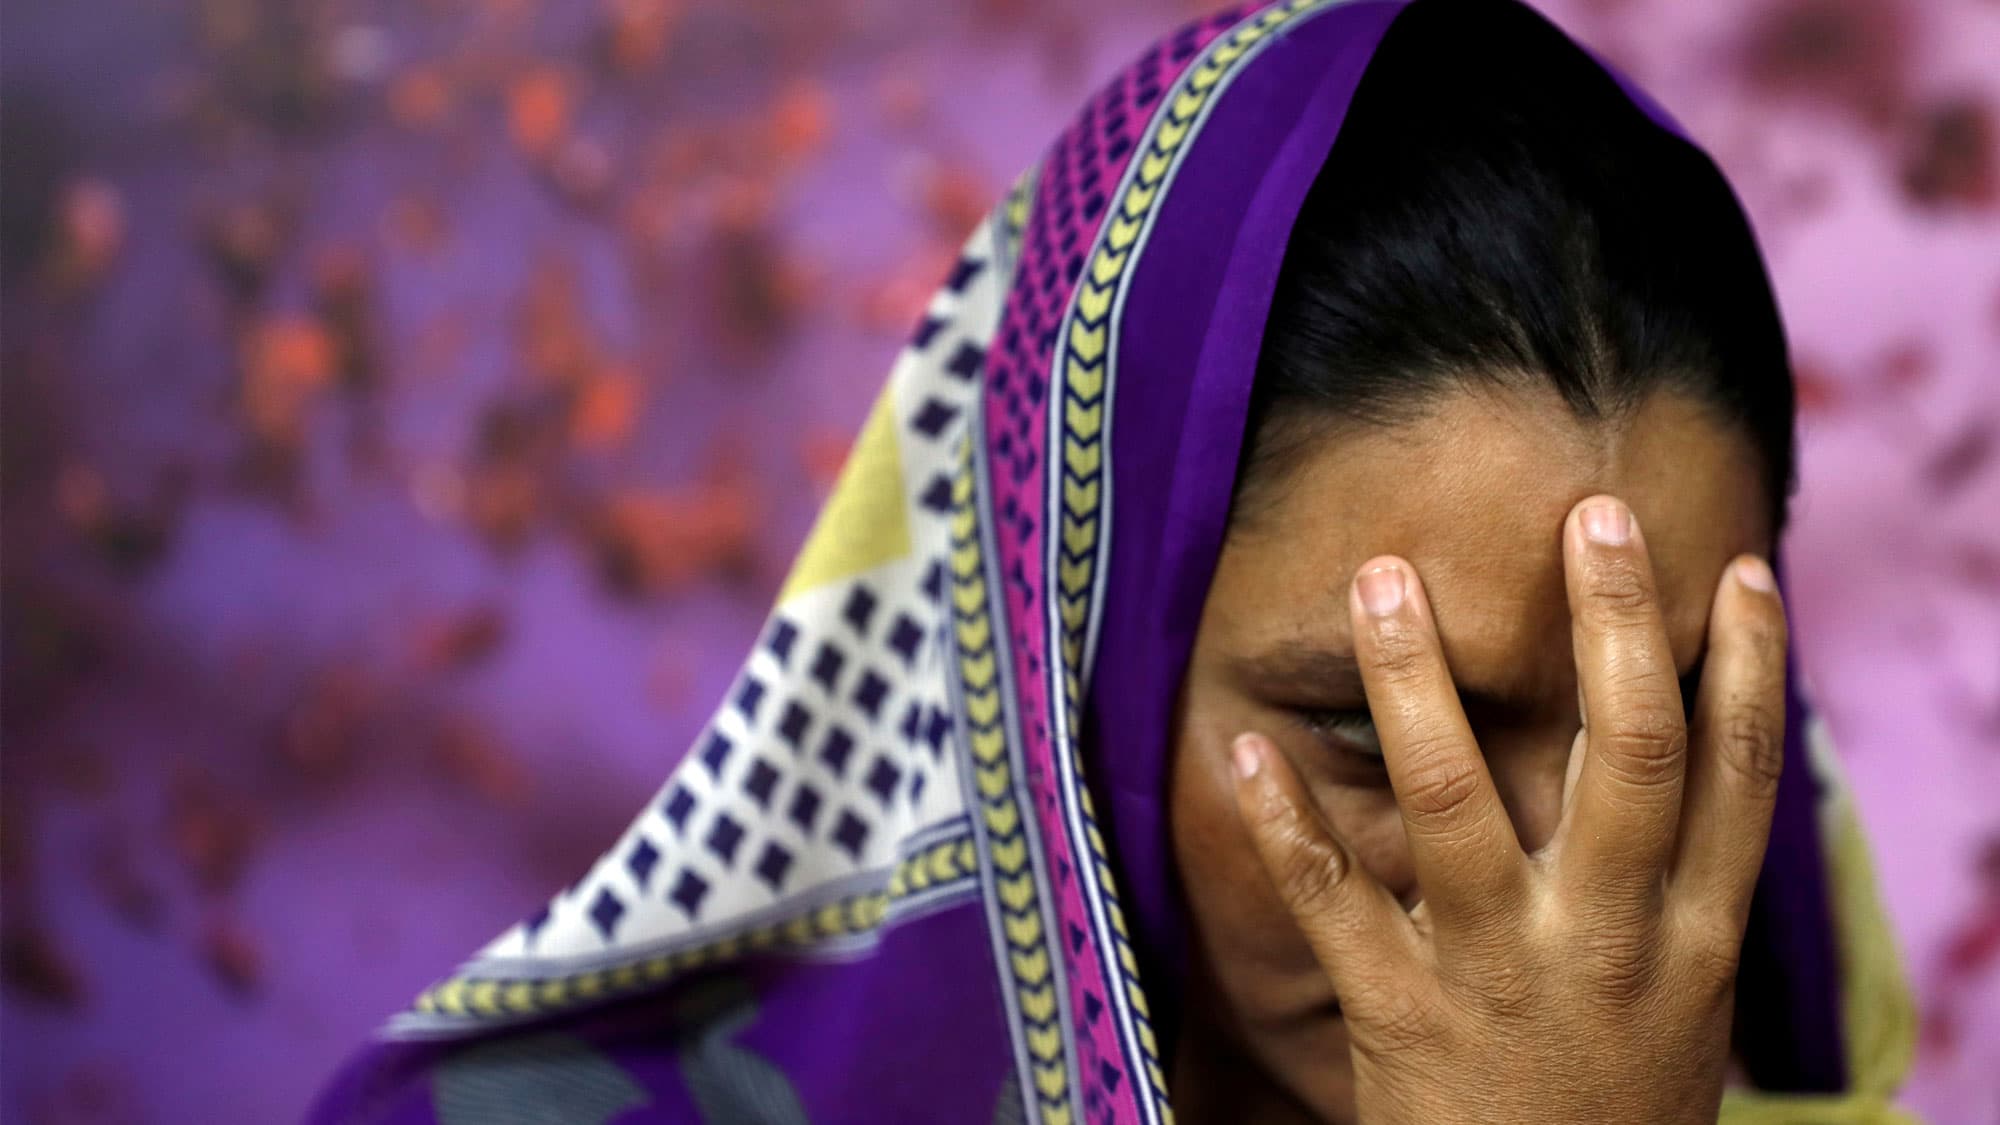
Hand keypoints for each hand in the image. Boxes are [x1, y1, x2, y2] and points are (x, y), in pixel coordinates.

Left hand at [1230, 495, 1787, 1124]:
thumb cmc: (1614, 1102)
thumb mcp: (1684, 1000)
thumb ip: (1676, 886)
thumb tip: (1685, 750)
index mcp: (1695, 939)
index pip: (1738, 781)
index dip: (1747, 669)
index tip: (1732, 566)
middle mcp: (1608, 941)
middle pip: (1632, 758)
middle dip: (1615, 629)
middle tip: (1587, 513)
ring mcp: (1499, 973)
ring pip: (1458, 802)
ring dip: (1415, 684)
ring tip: (1383, 580)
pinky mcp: (1400, 1013)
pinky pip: (1333, 900)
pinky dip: (1286, 818)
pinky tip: (1248, 743)